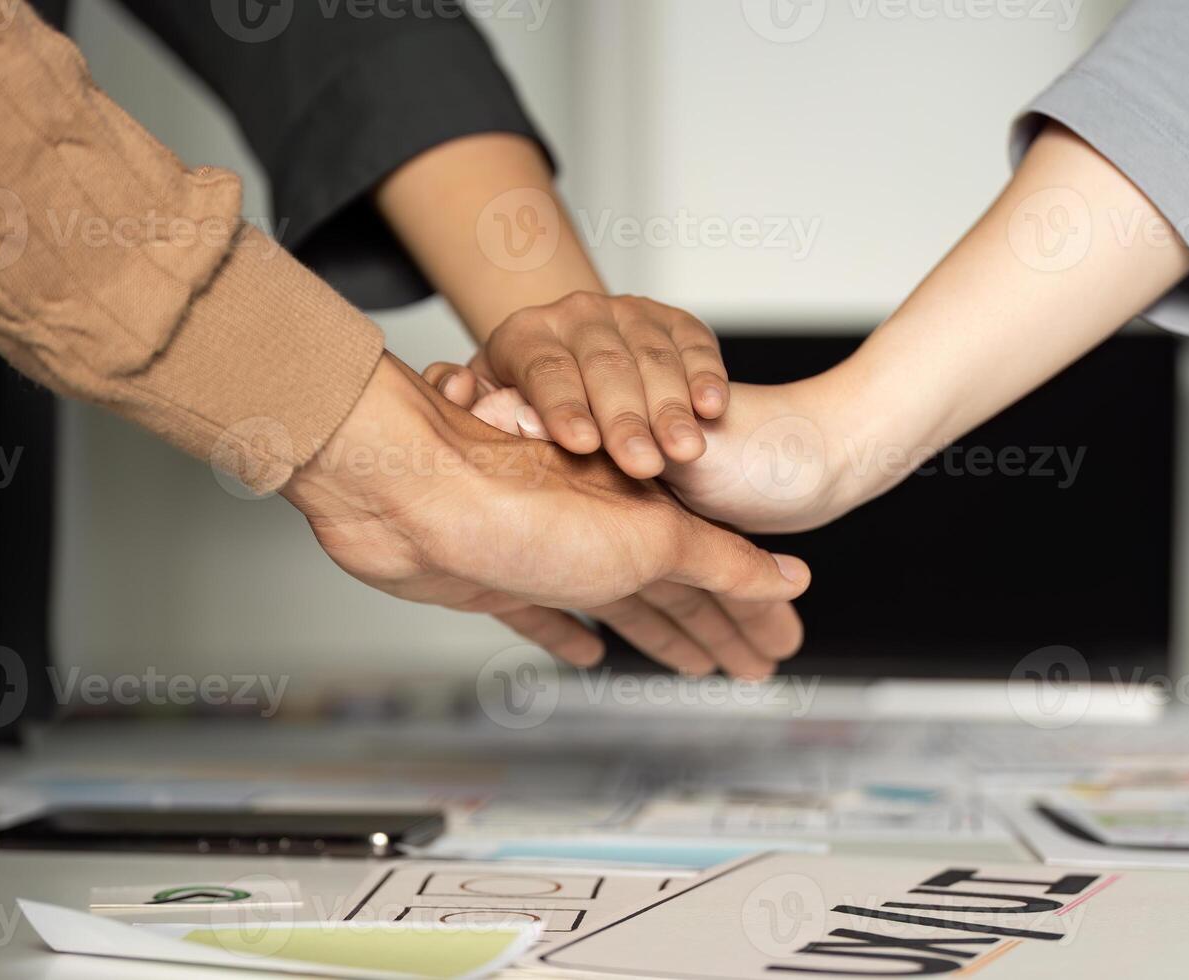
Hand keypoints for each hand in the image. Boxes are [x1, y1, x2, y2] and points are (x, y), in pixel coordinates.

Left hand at [282, 354, 810, 675]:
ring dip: (658, 635)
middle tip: (753, 667)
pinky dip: (569, 635)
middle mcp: (600, 529)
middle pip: (676, 591)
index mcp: (645, 515)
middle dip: (718, 629)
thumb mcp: (645, 535)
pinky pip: (544, 615)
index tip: (783, 643)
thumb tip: (789, 578)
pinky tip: (589, 654)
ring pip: (618, 605)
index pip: (719, 572)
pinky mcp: (493, 578)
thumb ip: (718, 558)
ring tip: (695, 667)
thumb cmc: (511, 494)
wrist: (399, 486)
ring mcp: (547, 554)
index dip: (755, 609)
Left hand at [477, 292, 730, 478]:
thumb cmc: (527, 405)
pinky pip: (693, 342)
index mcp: (524, 335)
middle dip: (626, 419)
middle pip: (604, 366)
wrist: (568, 363)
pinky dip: (706, 374)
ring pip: (652, 357)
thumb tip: (459, 390)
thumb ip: (477, 405)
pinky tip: (713, 407)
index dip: (563, 407)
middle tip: (643, 464)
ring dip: (672, 406)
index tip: (582, 445)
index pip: (545, 369)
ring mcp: (628, 313)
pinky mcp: (672, 320)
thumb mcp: (489, 406)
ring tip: (686, 449)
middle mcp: (576, 314)